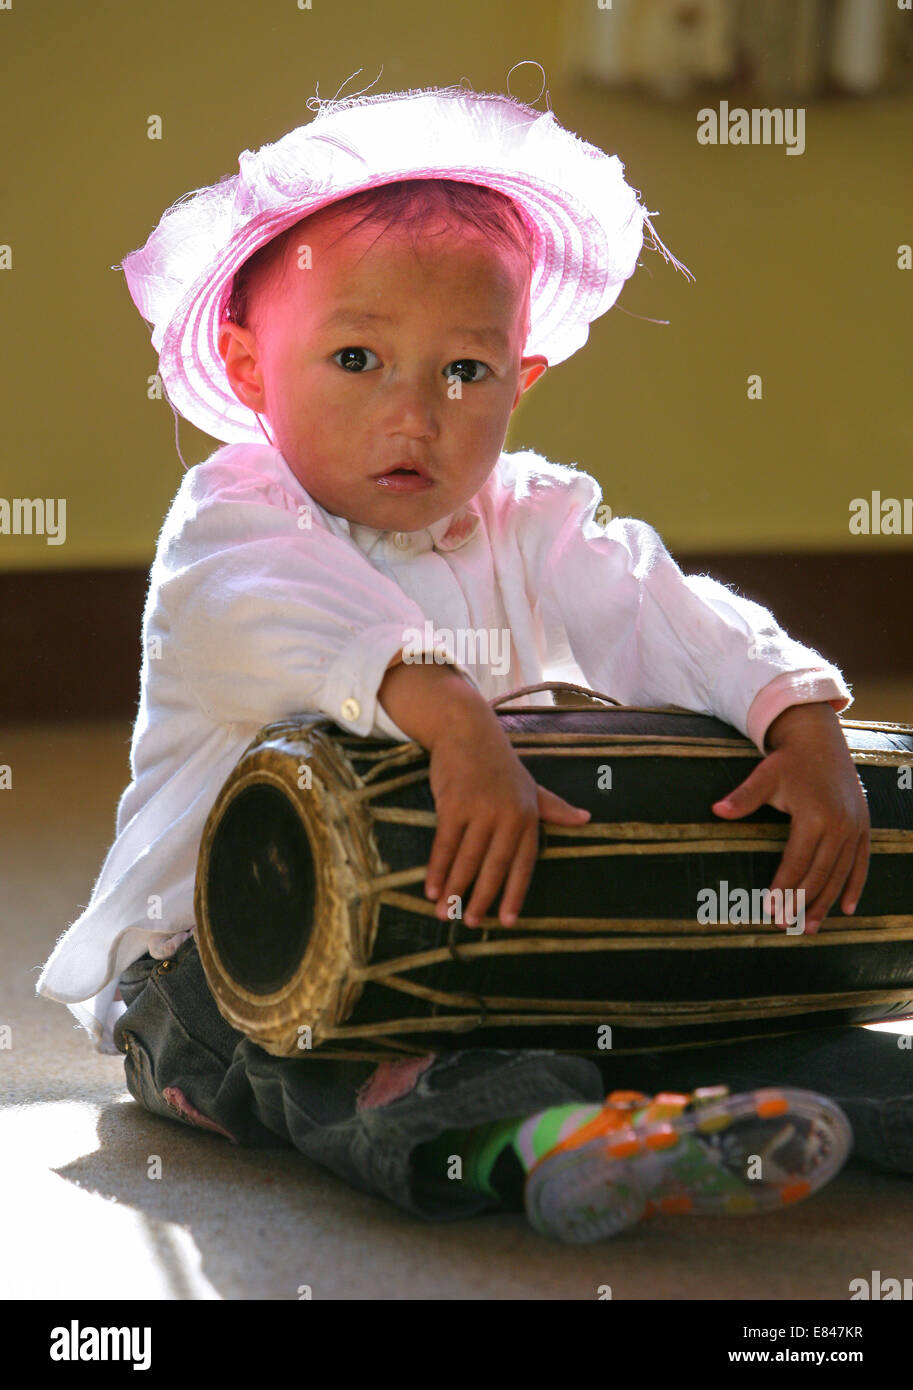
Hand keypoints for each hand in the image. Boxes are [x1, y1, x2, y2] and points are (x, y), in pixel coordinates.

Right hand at [424, 703, 590, 927]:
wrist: (467, 730)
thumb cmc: (498, 763)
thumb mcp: (530, 786)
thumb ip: (553, 808)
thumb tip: (586, 819)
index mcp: (528, 816)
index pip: (524, 863)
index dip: (515, 894)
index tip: (508, 921)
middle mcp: (508, 815)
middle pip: (495, 867)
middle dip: (481, 899)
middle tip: (470, 924)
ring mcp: (480, 810)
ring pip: (467, 860)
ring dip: (455, 890)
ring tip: (444, 914)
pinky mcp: (453, 805)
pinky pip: (444, 845)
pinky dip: (437, 870)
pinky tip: (432, 889)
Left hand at [711, 702, 869, 933]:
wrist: (820, 739)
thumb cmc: (788, 760)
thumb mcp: (764, 775)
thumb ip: (743, 797)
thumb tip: (717, 810)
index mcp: (814, 816)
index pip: (796, 863)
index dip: (783, 889)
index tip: (771, 911)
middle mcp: (839, 825)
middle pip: (819, 874)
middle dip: (802, 903)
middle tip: (786, 926)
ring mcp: (854, 827)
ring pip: (840, 873)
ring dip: (826, 903)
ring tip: (811, 928)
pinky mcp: (863, 825)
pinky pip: (861, 862)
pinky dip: (855, 886)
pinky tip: (848, 909)